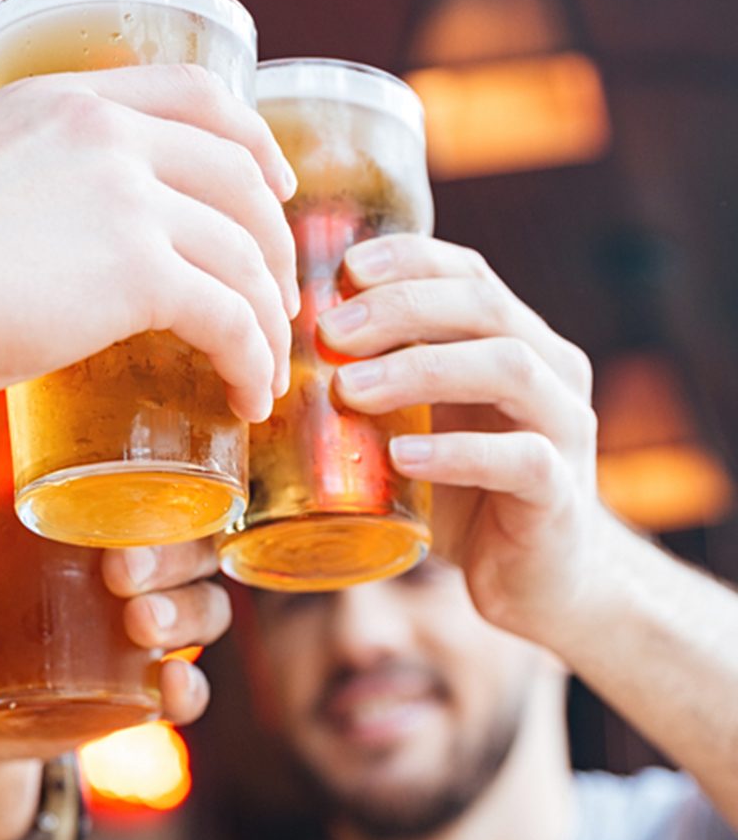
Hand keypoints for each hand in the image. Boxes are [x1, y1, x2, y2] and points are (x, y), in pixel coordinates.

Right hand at [0, 64, 298, 421]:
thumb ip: (29, 193)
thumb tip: (42, 248)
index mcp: (69, 102)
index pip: (198, 97)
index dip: (255, 145)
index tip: (274, 190)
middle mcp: (110, 133)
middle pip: (241, 178)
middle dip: (274, 244)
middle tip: (276, 301)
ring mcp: (128, 198)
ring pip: (244, 255)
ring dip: (268, 320)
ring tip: (265, 369)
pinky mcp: (136, 272)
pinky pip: (229, 317)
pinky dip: (251, 360)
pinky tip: (248, 396)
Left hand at [0, 513, 229, 839]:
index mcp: (98, 528)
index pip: (153, 491)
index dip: (155, 487)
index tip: (117, 494)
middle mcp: (139, 575)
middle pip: (192, 548)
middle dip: (169, 555)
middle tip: (121, 572)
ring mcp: (149, 636)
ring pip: (204, 611)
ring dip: (182, 614)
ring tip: (139, 624)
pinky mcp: (146, 696)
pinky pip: (192, 692)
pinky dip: (189, 690)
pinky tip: (167, 686)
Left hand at [320, 234, 600, 651]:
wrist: (539, 579)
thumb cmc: (466, 496)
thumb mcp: (422, 430)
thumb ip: (380, 392)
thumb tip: (277, 365)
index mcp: (517, 342)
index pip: (469, 275)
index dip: (408, 260)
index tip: (342, 268)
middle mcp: (551, 371)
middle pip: (484, 306)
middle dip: (400, 307)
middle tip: (328, 333)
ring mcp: (563, 429)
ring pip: (507, 368)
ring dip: (420, 369)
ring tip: (349, 389)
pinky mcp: (559, 494)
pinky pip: (520, 460)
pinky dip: (456, 453)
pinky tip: (402, 457)